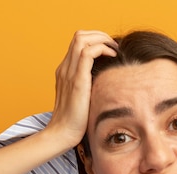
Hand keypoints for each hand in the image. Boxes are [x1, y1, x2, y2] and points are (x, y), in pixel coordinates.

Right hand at [46, 30, 117, 147]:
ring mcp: (68, 73)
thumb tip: (108, 84)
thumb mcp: (83, 100)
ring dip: (102, 39)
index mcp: (65, 72)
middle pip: (79, 36)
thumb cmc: (75, 123)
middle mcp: (64, 68)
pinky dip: (102, 48)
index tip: (110, 50)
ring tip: (114, 49)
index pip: (78, 44)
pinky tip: (112, 56)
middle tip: (114, 47)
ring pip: (82, 38)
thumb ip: (89, 89)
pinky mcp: (76, 80)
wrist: (62, 135)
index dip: (95, 41)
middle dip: (100, 35)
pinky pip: (88, 52)